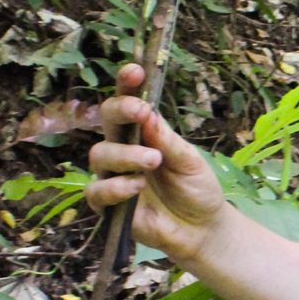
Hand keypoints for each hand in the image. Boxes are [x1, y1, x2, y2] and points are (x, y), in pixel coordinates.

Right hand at [85, 63, 225, 261]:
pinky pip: (97, 192)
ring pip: (99, 155)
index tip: (134, 71)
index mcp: (145, 134)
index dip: (126, 86)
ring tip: (152, 161)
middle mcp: (124, 151)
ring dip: (125, 154)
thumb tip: (148, 114)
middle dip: (120, 111)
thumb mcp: (190, 160)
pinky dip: (116, 187)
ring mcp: (114, 177)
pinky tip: (138, 187)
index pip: (129, 105)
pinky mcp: (109, 206)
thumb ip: (168, 141)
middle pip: (106, 122)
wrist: (201, 228)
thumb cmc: (196, 188)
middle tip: (141, 112)